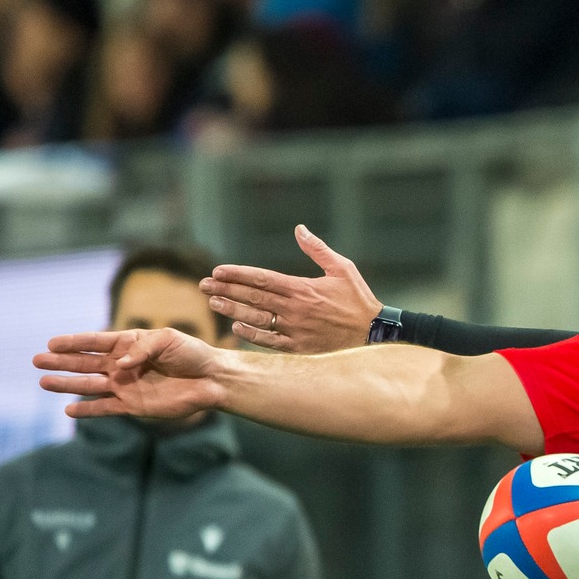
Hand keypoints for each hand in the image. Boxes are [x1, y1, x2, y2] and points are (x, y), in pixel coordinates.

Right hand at [35, 327, 227, 418]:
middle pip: (84, 363)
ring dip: (67, 384)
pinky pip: (105, 409)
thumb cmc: (192, 354)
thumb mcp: (169, 340)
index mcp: (128, 343)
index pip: (94, 342)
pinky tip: (68, 410)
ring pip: (89, 386)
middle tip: (36, 360)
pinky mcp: (133, 406)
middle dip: (61, 362)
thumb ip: (142, 349)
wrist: (211, 379)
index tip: (52, 343)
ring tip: (43, 382)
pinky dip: (87, 411)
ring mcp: (125, 386)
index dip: (73, 342)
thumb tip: (120, 365)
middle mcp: (122, 365)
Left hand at [202, 225, 381, 354]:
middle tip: (203, 286)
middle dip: (225, 290)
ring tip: (213, 304)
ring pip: (255, 319)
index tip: (217, 271)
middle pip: (251, 297)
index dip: (237, 275)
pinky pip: (268, 342)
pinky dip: (251, 335)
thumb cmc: (359, 301)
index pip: (261, 279)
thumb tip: (299, 229)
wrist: (375, 336)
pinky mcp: (299, 349)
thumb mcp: (343, 269)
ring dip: (231, 311)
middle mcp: (294, 309)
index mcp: (302, 288)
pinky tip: (237, 329)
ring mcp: (294, 330)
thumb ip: (317, 250)